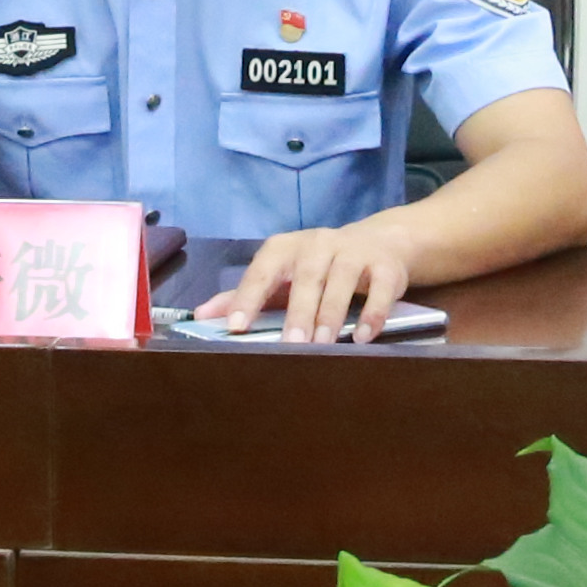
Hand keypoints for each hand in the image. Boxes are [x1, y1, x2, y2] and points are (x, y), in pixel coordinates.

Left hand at [199, 215, 423, 342]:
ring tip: (324, 344)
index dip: (248, 297)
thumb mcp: (281, 275)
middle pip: (306, 278)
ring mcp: (353, 252)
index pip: (262, 270)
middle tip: (291, 345)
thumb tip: (201, 316)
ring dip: (331, 314)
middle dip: (298, 312)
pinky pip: (380, 289)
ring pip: (341, 282)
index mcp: (286, 248)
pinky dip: (373, 313)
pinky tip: (364, 337)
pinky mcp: (385, 266)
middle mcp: (318, 244)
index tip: (236, 327)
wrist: (379, 241)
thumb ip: (245, 295)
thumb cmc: (319, 266)